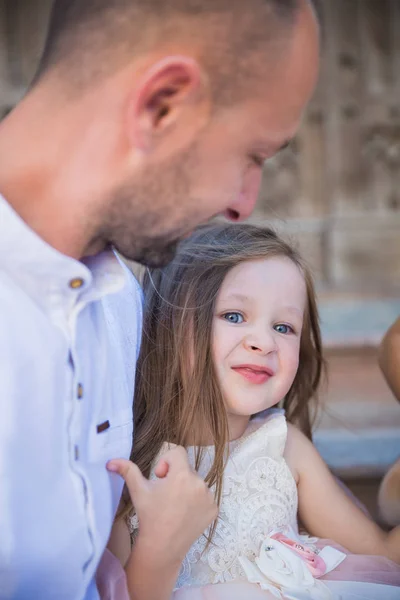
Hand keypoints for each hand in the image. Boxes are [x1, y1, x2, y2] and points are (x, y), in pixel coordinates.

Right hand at [107, 446, 217, 566]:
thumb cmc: (149, 516)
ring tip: (174, 506)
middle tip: (165, 496)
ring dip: (186, 489)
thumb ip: (127, 470)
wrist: (162, 547)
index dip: (166, 462)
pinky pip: (205, 496)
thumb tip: (110, 461)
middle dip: (175, 477)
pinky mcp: (214, 509)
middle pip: (186, 469)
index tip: (160, 478)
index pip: (178, 452)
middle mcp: (199, 483)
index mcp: (182, 475)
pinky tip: (185, 513)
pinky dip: (196, 501)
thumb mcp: (138, 491)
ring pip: (195, 482)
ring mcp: (209, 497)